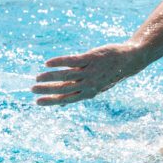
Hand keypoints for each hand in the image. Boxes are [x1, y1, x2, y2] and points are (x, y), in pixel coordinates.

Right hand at [32, 42, 147, 105]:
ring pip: (66, 76)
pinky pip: (72, 61)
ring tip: (37, 76)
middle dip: (46, 90)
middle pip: (63, 89)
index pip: (65, 99)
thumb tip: (61, 104)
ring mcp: (90, 71)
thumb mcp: (95, 87)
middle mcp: (88, 84)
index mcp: (88, 93)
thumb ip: (78, 94)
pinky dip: (59, 63)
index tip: (37, 102)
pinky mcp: (91, 58)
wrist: (129, 60)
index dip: (51, 101)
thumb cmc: (109, 74)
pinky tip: (48, 63)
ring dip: (50, 77)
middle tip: (32, 89)